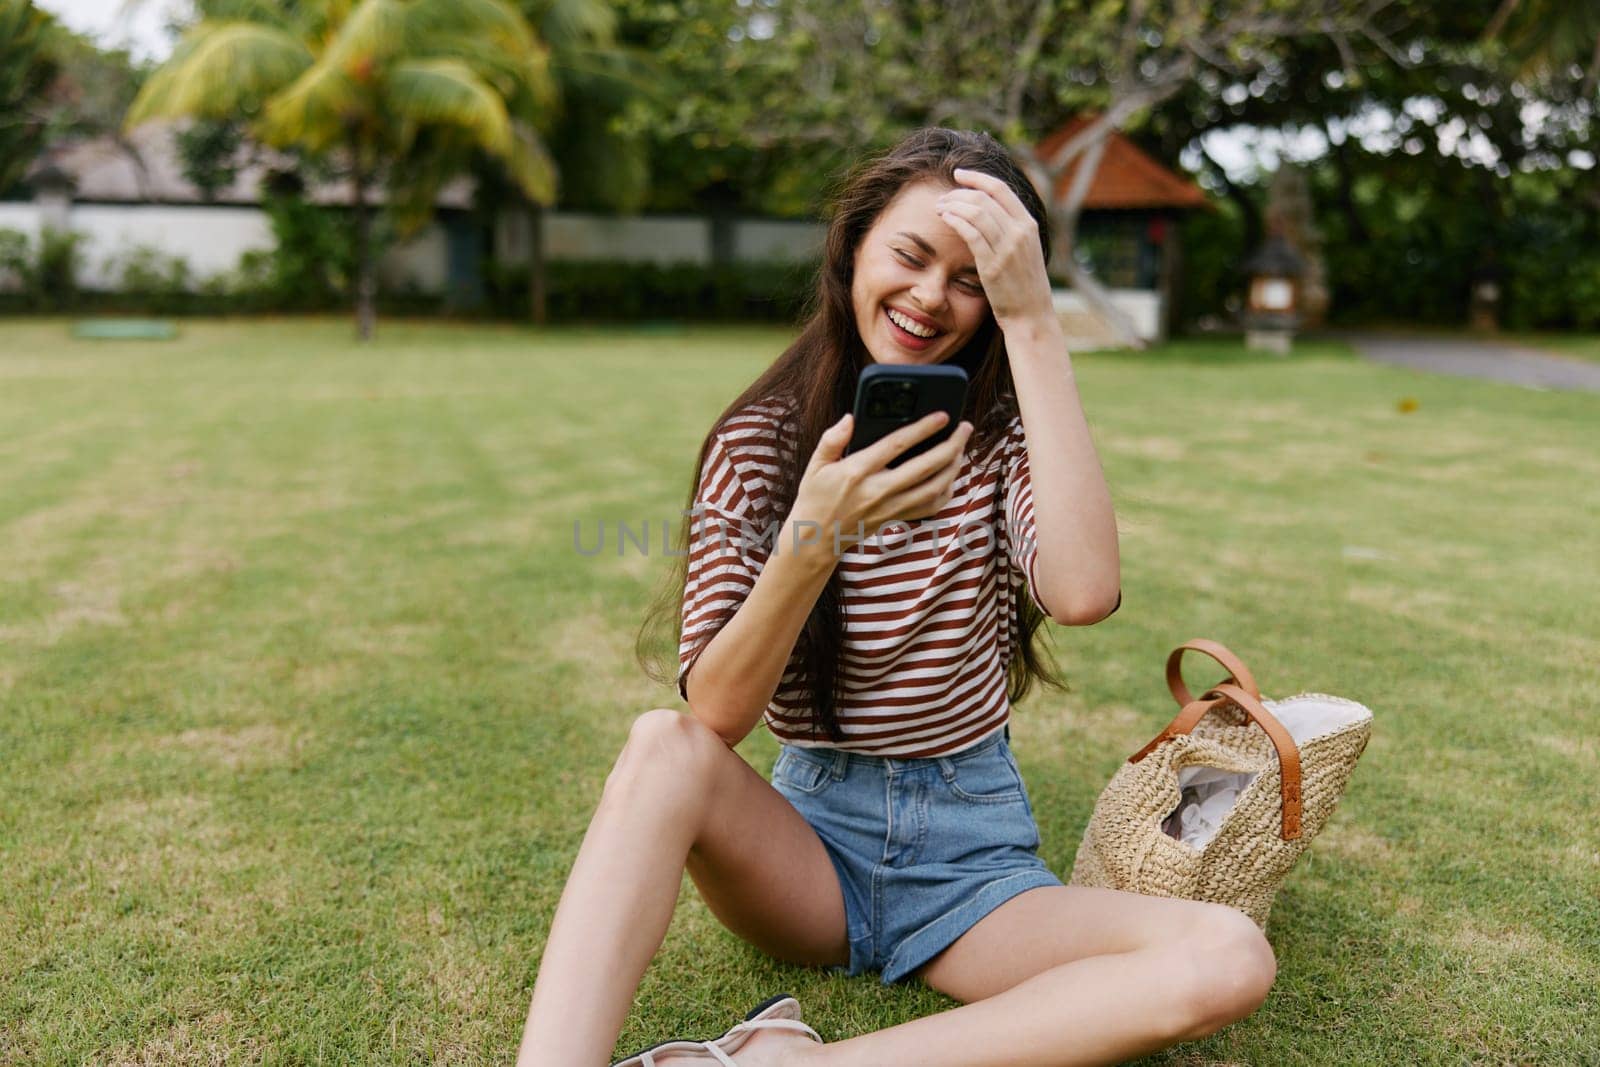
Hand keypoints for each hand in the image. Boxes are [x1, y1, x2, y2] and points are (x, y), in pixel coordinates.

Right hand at [788, 411, 972, 554]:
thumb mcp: (816, 465)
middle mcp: (878, 491)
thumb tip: (851, 417)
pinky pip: (930, 507)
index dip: (922, 428)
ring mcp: (890, 508)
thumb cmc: (816, 497)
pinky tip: (951, 476)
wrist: (816, 539)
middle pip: (925, 467)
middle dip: (951, 445)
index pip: (896, 445)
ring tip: (961, 448)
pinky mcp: (896, 518)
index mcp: (857, 472)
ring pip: (934, 488)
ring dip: (954, 467)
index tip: (942, 415)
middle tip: (965, 428)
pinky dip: (946, 492)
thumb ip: (832, 439)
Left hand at [936, 168, 1054, 328]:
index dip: (977, 177)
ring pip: (976, 211)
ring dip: (953, 205)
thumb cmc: (1024, 286)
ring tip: (939, 207)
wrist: (1031, 315)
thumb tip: (992, 213)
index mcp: (1029, 224)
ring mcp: (1007, 248)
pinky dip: (955, 220)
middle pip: (984, 197)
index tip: (959, 174)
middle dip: (958, 193)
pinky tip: (945, 218)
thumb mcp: (1025, 251)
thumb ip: (1012, 230)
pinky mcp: (993, 265)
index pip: (1001, 189)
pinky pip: (970, 233)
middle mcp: (1020, 232)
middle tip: (943, 197)